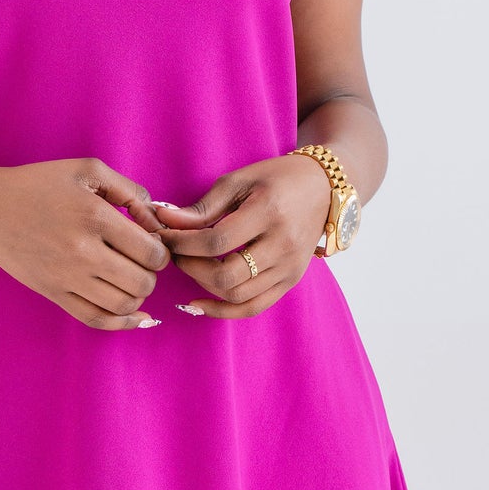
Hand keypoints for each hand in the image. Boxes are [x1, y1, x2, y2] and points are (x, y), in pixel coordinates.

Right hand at [0, 158, 172, 329]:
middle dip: (151, 274)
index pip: (152, 252)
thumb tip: (156, 222)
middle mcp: (83, 252)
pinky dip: (122, 323)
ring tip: (130, 278)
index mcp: (95, 217)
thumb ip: (130, 190)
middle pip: (143, 282)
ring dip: (138, 296)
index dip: (161, 250)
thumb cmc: (38, 184)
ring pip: (124, 305)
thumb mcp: (87, 169)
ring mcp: (67, 277)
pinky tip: (136, 315)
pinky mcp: (53, 293)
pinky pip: (96, 319)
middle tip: (141, 261)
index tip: (151, 242)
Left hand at [150, 155, 333, 318]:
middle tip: (175, 252)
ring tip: (189, 266)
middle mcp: (284, 245)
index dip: (182, 243)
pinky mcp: (291, 281)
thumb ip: (203, 206)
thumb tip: (164, 221)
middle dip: (190, 267)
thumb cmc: (277, 178)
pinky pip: (253, 307)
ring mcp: (290, 268)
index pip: (216, 241)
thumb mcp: (239, 180)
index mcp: (269, 212)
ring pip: (237, 296)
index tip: (165, 235)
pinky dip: (223, 310)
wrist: (324, 188)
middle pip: (226, 276)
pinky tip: (199, 302)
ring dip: (203, 286)